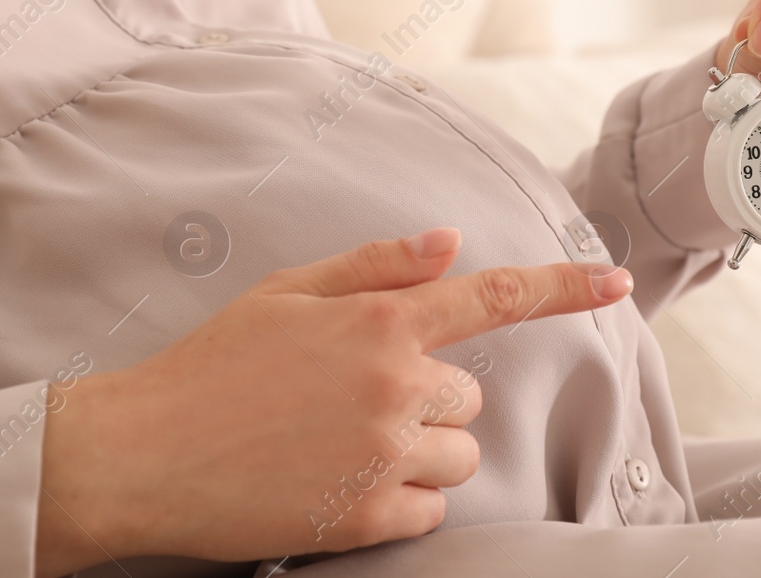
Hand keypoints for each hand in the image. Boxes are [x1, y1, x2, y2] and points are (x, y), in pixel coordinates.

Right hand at [34, 228, 632, 574]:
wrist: (143, 453)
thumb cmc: (211, 364)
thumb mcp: (285, 291)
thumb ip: (375, 266)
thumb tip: (450, 242)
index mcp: (378, 322)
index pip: (493, 296)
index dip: (564, 285)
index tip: (617, 279)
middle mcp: (394, 387)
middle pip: (469, 393)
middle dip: (429, 394)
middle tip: (353, 397)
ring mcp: (383, 456)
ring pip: (458, 453)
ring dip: (421, 448)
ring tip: (343, 441)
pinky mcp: (365, 518)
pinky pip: (430, 508)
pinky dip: (400, 497)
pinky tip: (339, 480)